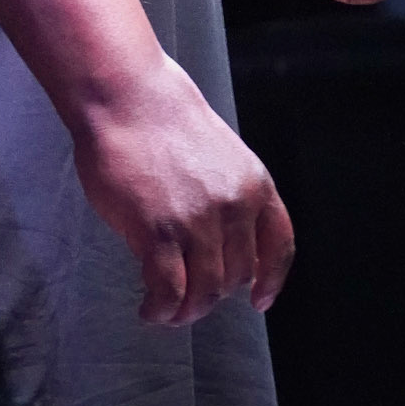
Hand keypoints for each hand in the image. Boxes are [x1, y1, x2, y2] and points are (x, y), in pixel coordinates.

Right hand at [76, 53, 293, 323]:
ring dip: (186, 311)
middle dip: (212, 290)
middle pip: (234, 276)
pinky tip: (150, 308)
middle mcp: (233, 207)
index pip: (279, 246)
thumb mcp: (220, 153)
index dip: (270, 279)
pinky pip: (169, 292)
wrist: (125, 94)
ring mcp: (196, 221)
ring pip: (204, 293)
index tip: (259, 299)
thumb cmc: (160, 118)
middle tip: (187, 290)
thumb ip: (228, 194)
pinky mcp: (158, 232)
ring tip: (168, 310)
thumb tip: (220, 245)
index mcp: (254, 184)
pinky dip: (161, 310)